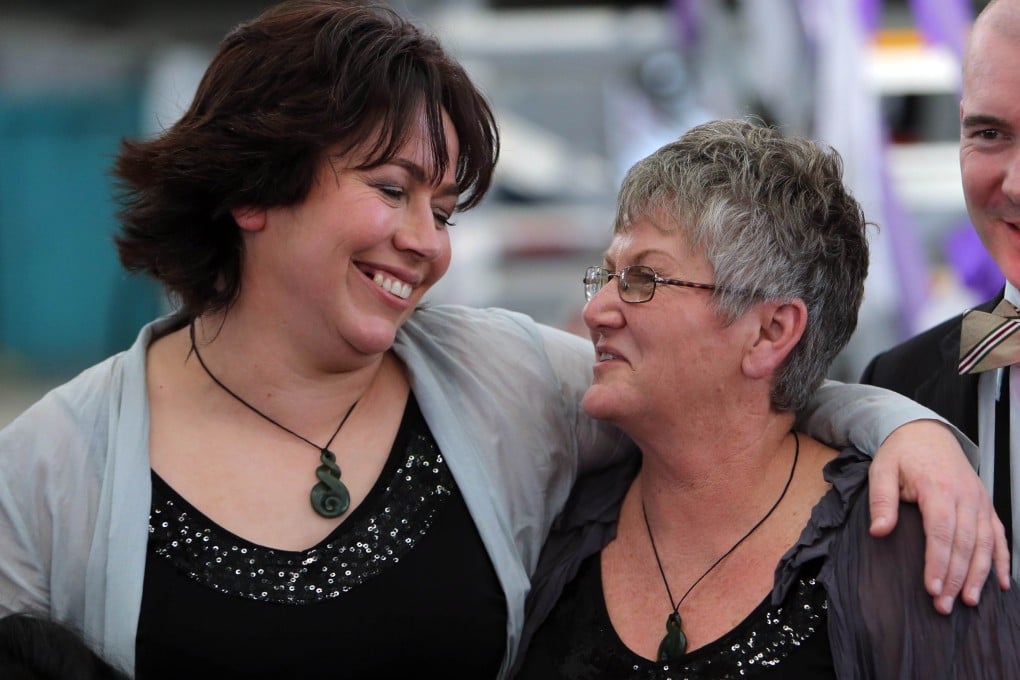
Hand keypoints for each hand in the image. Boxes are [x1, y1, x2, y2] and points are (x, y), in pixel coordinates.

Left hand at [868, 420, 1009, 613]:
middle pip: (964, 545)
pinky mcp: (985, 505)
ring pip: (984, 544)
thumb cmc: (901, 453)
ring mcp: (979, 501)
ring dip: (977, 575)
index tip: (931, 588)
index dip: (938, 563)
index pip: (941, 533)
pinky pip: (998, 536)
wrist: (925, 431)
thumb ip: (881, 501)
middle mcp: (965, 497)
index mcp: (939, 488)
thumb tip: (879, 531)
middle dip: (954, 578)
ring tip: (967, 601)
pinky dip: (1000, 560)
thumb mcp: (882, 469)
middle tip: (943, 605)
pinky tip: (1000, 583)